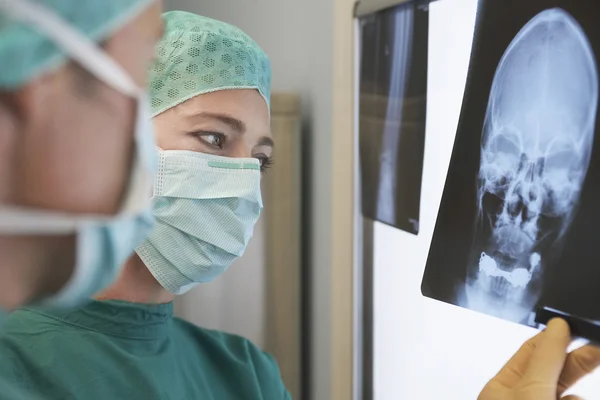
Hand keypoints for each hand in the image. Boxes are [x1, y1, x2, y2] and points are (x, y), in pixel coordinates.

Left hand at [478, 318, 599, 399]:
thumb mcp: (532, 390)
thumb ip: (546, 359)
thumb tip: (558, 326)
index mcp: (500, 388)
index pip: (530, 352)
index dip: (553, 338)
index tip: (575, 326)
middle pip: (552, 371)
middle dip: (576, 359)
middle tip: (596, 347)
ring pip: (567, 392)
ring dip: (576, 392)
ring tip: (583, 380)